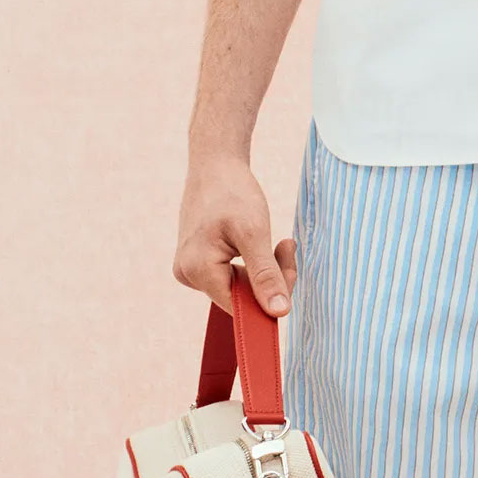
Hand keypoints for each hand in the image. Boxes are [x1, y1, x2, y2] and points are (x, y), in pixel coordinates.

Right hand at [174, 155, 298, 316]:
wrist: (215, 165)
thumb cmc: (232, 191)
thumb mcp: (254, 232)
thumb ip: (265, 274)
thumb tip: (278, 312)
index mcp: (197, 270)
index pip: (240, 307)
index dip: (269, 297)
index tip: (290, 269)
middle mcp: (188, 275)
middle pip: (241, 298)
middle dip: (271, 278)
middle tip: (287, 247)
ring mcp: (190, 269)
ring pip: (240, 287)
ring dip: (264, 270)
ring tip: (279, 243)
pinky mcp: (199, 262)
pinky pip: (232, 276)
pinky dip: (253, 264)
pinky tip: (260, 243)